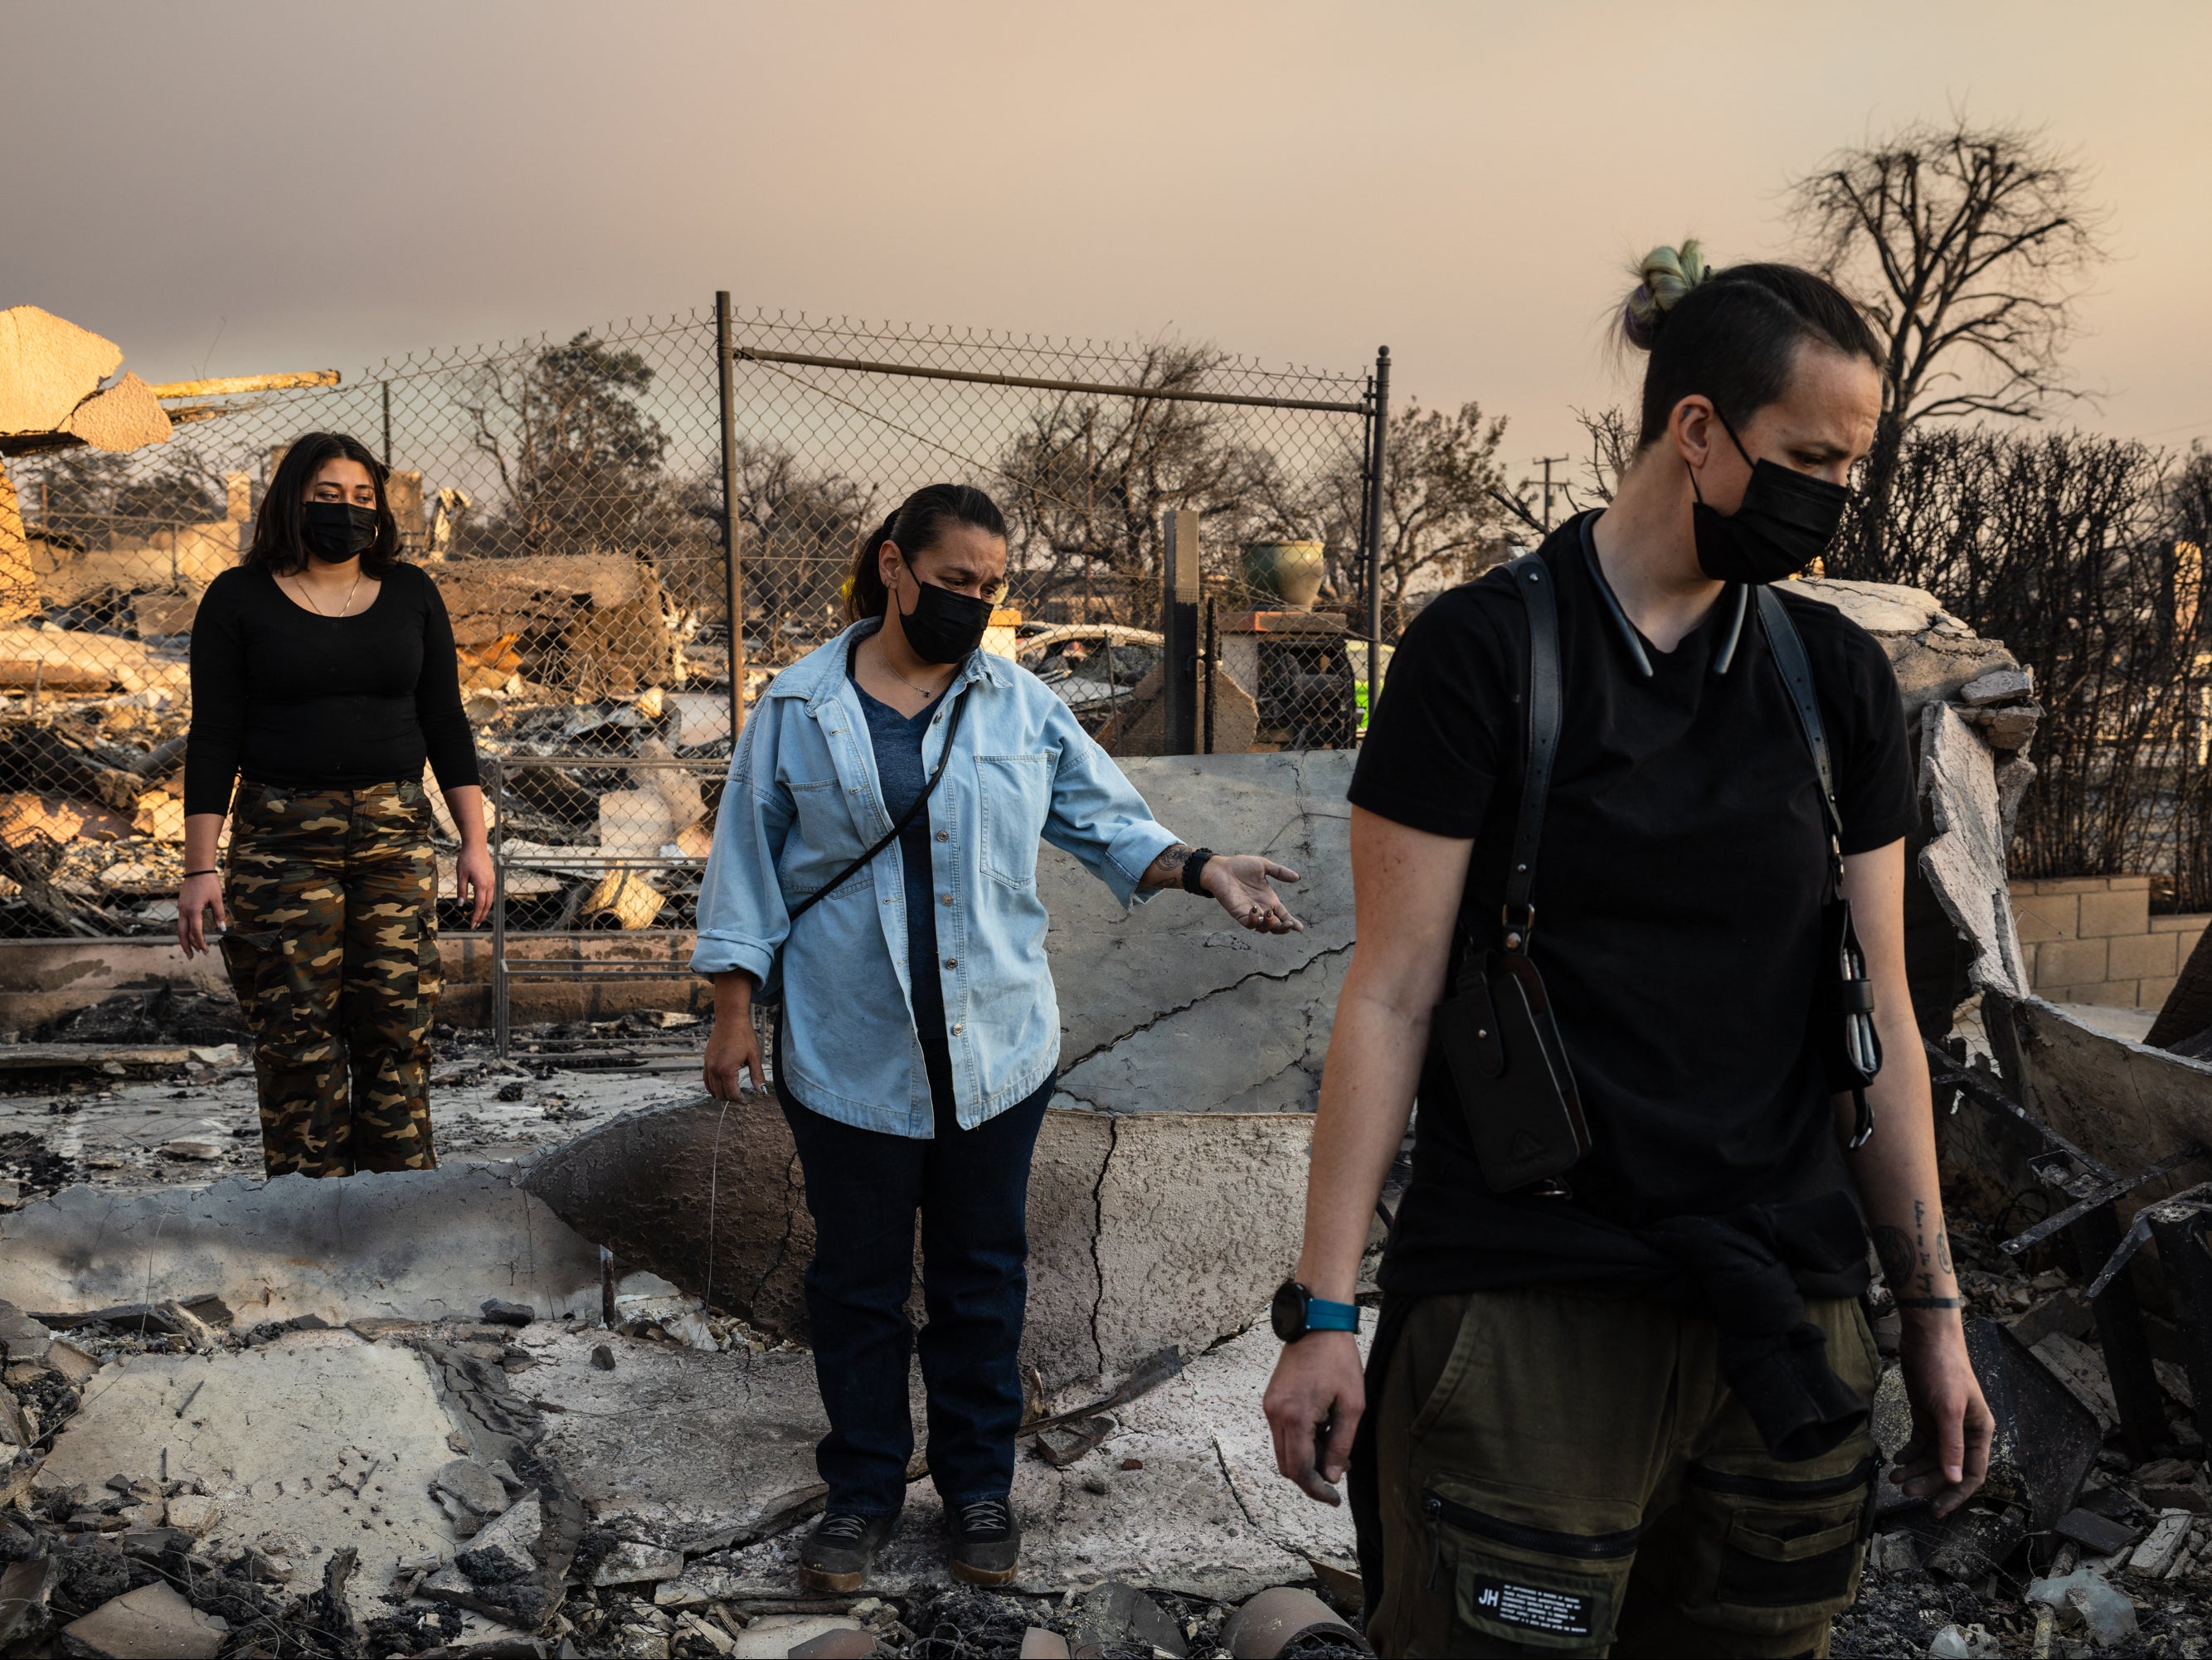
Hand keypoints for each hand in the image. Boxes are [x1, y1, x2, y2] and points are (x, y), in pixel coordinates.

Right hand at [177, 873, 225, 956]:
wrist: (197, 869)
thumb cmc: (209, 883)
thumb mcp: (217, 899)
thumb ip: (219, 915)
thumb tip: (222, 929)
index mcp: (193, 911)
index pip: (196, 932)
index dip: (201, 942)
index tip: (206, 950)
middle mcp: (184, 911)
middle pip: (181, 934)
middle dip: (186, 946)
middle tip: (192, 957)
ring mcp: (181, 908)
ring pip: (180, 928)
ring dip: (185, 939)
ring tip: (192, 949)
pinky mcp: (181, 905)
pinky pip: (181, 921)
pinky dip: (185, 930)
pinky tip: (191, 934)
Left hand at [455, 843, 493, 927]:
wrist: (476, 845)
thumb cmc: (466, 859)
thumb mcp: (460, 875)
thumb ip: (461, 891)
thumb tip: (461, 904)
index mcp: (482, 885)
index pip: (480, 905)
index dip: (476, 916)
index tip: (472, 925)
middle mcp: (490, 884)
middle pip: (488, 905)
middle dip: (482, 916)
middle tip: (475, 925)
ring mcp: (492, 880)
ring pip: (490, 899)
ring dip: (485, 909)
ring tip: (478, 916)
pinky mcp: (492, 877)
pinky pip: (491, 892)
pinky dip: (486, 901)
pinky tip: (481, 903)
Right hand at [704, 1008, 763, 1100]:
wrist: (730, 1019)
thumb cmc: (744, 1035)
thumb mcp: (754, 1056)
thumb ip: (757, 1075)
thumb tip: (761, 1090)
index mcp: (727, 1070)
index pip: (732, 1094)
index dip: (742, 1100)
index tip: (750, 1098)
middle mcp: (714, 1069)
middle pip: (721, 1095)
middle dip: (733, 1098)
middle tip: (745, 1094)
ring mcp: (708, 1065)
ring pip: (712, 1090)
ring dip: (723, 1093)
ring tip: (735, 1089)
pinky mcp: (706, 1061)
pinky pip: (706, 1080)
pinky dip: (713, 1086)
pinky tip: (724, 1084)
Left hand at [1205, 854, 1303, 933]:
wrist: (1221, 867)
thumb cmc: (1241, 866)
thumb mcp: (1263, 866)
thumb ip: (1279, 872)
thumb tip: (1297, 878)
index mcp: (1269, 899)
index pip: (1283, 915)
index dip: (1292, 923)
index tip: (1300, 928)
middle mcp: (1262, 908)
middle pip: (1275, 926)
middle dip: (1283, 928)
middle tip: (1288, 924)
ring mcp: (1250, 912)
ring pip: (1263, 928)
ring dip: (1269, 925)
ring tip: (1270, 915)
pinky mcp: (1238, 913)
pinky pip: (1248, 924)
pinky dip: (1254, 921)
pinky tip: (1256, 911)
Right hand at [1263, 1331, 1362, 1504]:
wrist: (1316, 1325)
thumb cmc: (1338, 1361)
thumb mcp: (1352, 1405)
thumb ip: (1342, 1445)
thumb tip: (1333, 1477)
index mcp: (1295, 1417)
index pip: (1300, 1470)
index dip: (1317, 1490)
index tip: (1334, 1499)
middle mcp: (1276, 1415)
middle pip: (1287, 1466)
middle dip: (1311, 1477)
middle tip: (1338, 1473)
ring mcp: (1270, 1407)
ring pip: (1283, 1452)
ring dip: (1306, 1459)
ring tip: (1334, 1448)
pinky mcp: (1271, 1401)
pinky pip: (1282, 1434)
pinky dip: (1300, 1442)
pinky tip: (1322, 1431)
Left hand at [1888, 1320, 1992, 1517]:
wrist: (1927, 1338)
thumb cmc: (1944, 1369)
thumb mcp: (1948, 1409)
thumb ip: (1951, 1445)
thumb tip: (1953, 1479)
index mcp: (1979, 1432)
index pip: (1971, 1474)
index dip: (1955, 1494)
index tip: (1936, 1510)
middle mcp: (1964, 1431)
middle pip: (1947, 1468)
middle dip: (1926, 1481)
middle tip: (1902, 1488)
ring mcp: (1944, 1423)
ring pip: (1931, 1456)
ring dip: (1914, 1469)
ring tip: (1893, 1476)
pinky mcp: (1926, 1414)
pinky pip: (1920, 1442)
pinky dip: (1909, 1452)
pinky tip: (1896, 1459)